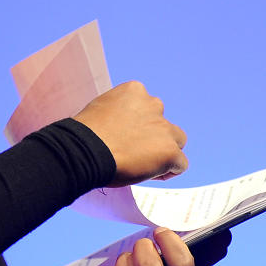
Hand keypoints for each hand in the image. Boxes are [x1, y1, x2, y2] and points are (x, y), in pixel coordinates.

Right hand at [71, 81, 187, 185]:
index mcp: (135, 91)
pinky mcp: (170, 151)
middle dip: (154, 136)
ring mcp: (164, 129)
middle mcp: (153, 105)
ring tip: (145, 165)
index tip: (126, 137)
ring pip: (177, 141)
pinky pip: (181, 164)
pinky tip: (151, 175)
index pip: (146, 107)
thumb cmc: (85, 134)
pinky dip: (169, 171)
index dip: (138, 126)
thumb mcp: (101, 109)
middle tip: (135, 152)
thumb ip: (118, 113)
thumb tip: (121, 128)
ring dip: (164, 151)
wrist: (85, 151)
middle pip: (164, 123)